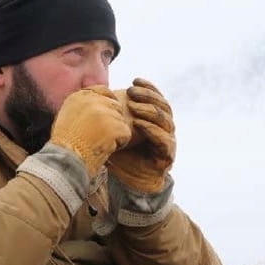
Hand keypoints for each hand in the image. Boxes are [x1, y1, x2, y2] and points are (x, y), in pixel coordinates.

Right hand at [50, 86, 131, 176]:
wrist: (66, 161)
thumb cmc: (66, 147)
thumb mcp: (68, 118)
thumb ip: (84, 107)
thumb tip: (101, 103)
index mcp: (78, 97)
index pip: (103, 91)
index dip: (109, 103)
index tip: (108, 116)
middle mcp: (91, 100)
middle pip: (115, 106)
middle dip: (113, 121)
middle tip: (101, 137)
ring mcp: (103, 112)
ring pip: (121, 120)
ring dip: (115, 134)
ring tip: (100, 144)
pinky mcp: (114, 126)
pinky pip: (126, 133)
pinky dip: (120, 144)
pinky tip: (106, 150)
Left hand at [108, 78, 175, 192]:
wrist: (126, 184)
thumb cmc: (121, 156)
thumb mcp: (114, 132)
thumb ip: (112, 116)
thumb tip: (96, 93)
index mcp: (156, 121)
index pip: (157, 99)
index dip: (149, 88)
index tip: (134, 80)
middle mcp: (165, 130)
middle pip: (164, 106)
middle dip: (148, 96)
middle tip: (132, 91)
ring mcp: (168, 143)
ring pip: (166, 120)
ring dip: (149, 111)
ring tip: (134, 106)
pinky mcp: (167, 156)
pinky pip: (164, 139)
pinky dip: (151, 130)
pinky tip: (138, 124)